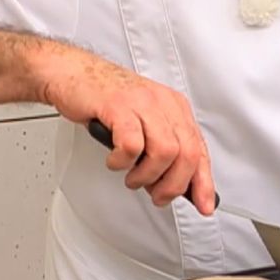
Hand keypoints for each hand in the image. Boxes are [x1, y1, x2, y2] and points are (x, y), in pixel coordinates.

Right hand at [37, 45, 215, 214]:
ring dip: (147, 176)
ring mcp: (142, 103)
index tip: (204, 205)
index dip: (203, 182)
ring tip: (132, 177)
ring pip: (165, 151)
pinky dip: (123, 161)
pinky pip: (131, 144)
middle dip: (173, 185)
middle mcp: (163, 103)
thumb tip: (176, 184)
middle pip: (186, 154)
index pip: (200, 149)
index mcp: (175, 108)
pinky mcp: (118, 106)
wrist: (75, 73)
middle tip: (157, 195)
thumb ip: (163, 149)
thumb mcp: (145, 122)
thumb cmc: (108, 100)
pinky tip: (115, 160)